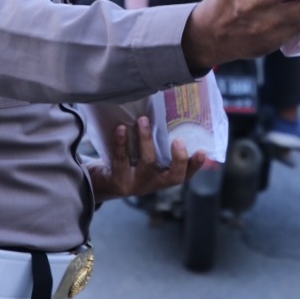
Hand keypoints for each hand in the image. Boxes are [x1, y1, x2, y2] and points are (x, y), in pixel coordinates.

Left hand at [87, 116, 205, 200]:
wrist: (97, 182)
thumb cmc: (126, 163)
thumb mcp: (143, 158)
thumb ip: (157, 146)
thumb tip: (167, 113)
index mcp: (162, 178)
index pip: (184, 175)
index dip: (195, 166)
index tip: (202, 152)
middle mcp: (152, 184)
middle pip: (173, 176)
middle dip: (178, 158)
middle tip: (178, 139)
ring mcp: (136, 185)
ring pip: (147, 162)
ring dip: (146, 139)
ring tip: (143, 120)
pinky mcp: (118, 182)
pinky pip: (121, 159)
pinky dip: (121, 142)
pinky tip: (121, 128)